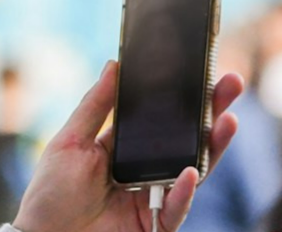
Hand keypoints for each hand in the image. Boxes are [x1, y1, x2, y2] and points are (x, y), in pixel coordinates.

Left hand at [12, 61, 242, 231]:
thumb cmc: (51, 194)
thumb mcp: (70, 141)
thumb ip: (94, 106)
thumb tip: (114, 65)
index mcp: (124, 146)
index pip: (160, 117)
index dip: (181, 96)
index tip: (198, 69)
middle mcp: (145, 169)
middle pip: (185, 138)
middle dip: (211, 112)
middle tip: (231, 83)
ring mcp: (153, 197)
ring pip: (192, 169)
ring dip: (211, 146)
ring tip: (227, 120)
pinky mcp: (154, 225)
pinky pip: (175, 207)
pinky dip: (182, 191)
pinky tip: (190, 171)